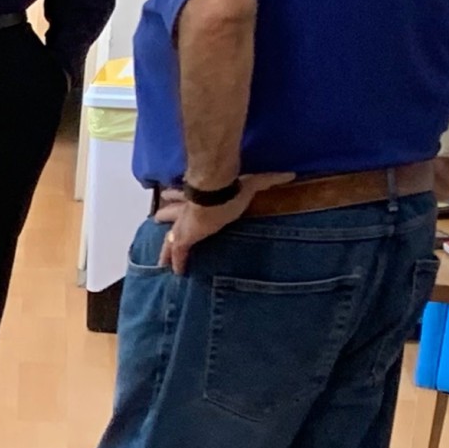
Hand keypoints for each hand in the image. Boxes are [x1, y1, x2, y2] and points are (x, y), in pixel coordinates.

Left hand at [155, 173, 292, 273]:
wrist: (215, 193)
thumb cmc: (230, 187)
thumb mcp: (251, 182)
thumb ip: (269, 179)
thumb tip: (290, 174)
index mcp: (197, 195)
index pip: (184, 195)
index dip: (179, 196)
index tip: (172, 194)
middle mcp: (184, 209)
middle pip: (168, 213)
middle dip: (165, 215)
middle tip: (158, 219)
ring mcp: (181, 225)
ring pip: (167, 237)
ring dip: (165, 247)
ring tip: (162, 258)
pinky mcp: (182, 239)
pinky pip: (178, 255)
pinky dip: (177, 263)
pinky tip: (177, 273)